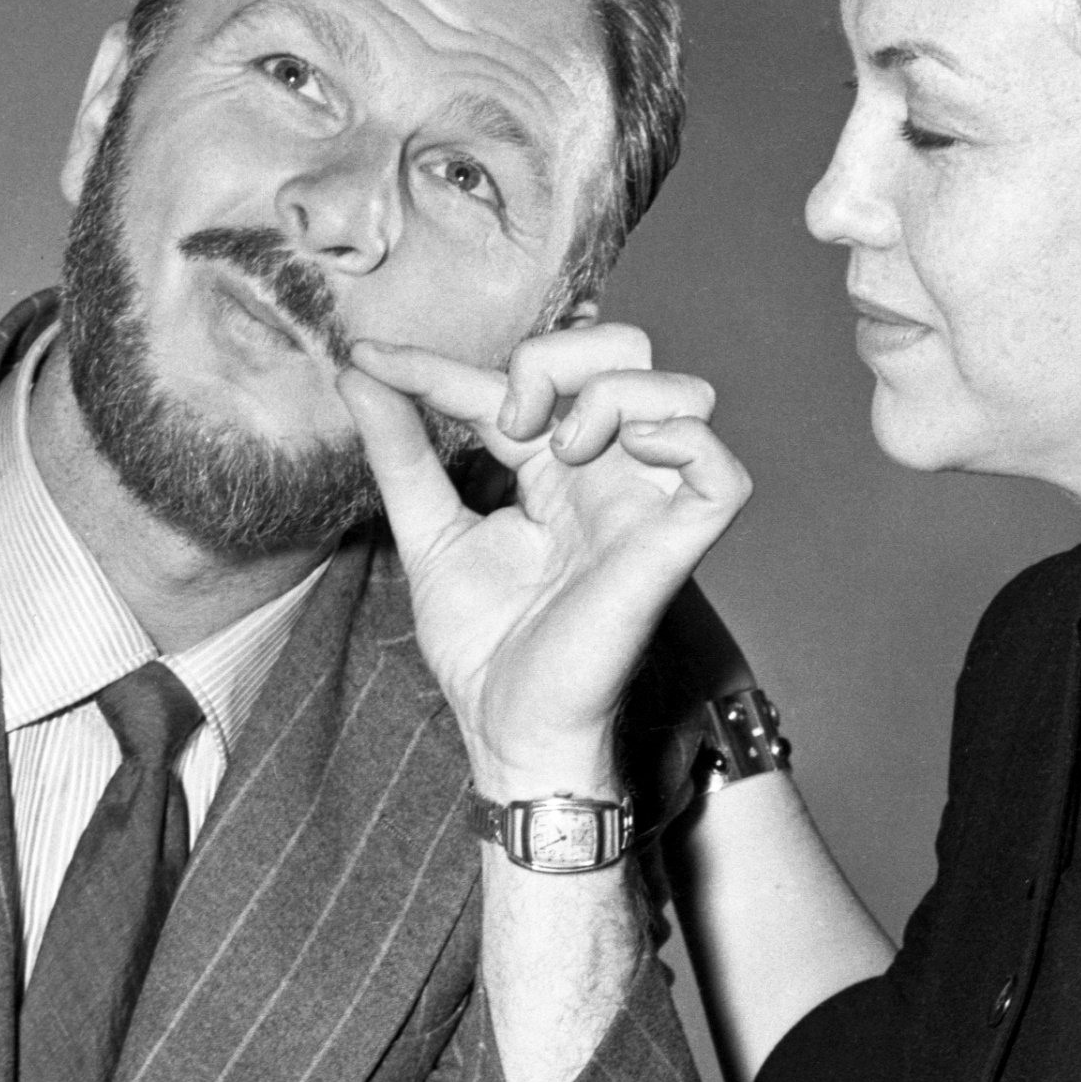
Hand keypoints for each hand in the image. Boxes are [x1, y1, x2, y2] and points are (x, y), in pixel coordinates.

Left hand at [338, 323, 749, 803]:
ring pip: (685, 394)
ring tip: (558, 450)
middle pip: (626, 353)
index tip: (372, 358)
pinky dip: (686, 442)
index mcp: (553, 471)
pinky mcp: (671, 552)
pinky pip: (723, 475)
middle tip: (507, 425)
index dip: (443, 362)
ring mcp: (644, 510)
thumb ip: (398, 452)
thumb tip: (357, 371)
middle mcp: (608, 477)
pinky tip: (624, 456)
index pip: (518, 381)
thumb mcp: (426, 533)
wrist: (506, 728)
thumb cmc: (483, 649)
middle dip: (559, 358)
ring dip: (613, 394)